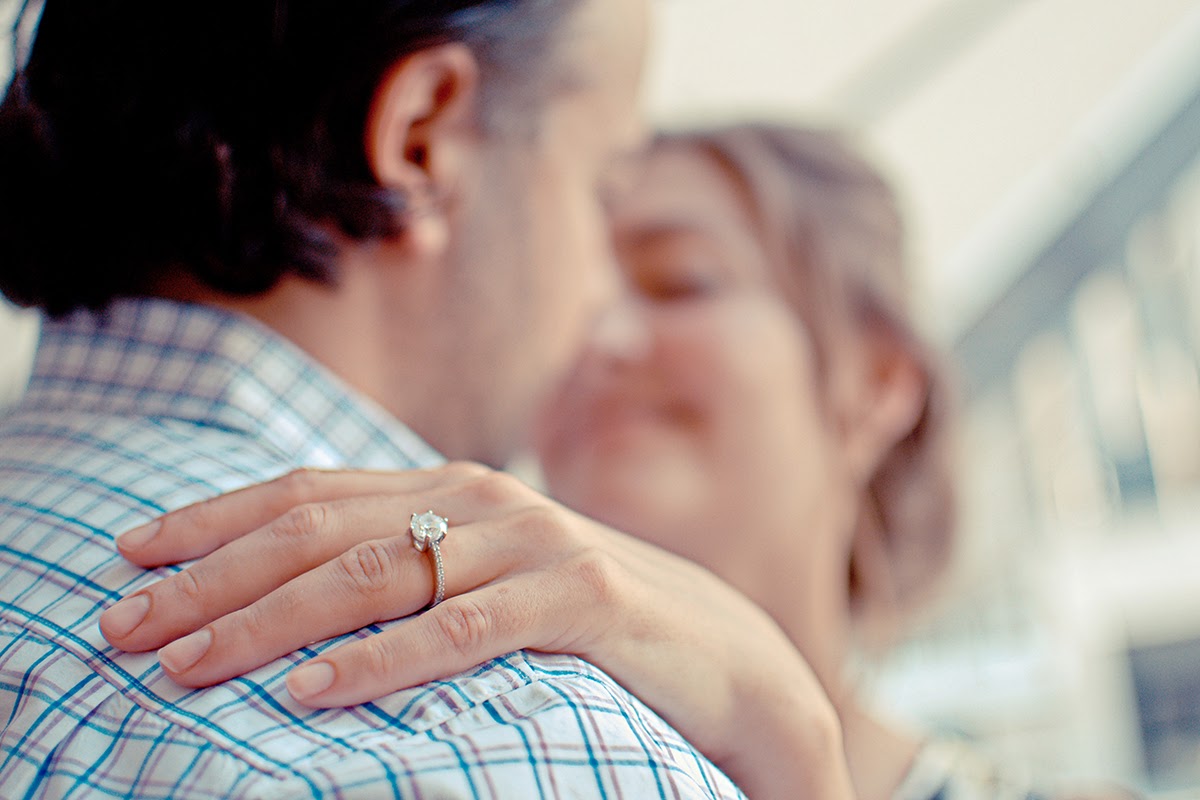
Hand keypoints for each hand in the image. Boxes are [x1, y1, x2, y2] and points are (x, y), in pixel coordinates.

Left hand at [100, 464, 853, 799]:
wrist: (719, 647)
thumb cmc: (582, 618)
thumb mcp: (480, 580)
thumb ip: (406, 565)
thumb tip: (288, 594)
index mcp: (448, 489)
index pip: (309, 489)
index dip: (216, 517)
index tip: (131, 553)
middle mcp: (481, 499)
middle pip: (321, 529)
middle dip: (213, 577)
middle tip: (125, 626)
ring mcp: (533, 541)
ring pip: (379, 573)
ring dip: (272, 620)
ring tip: (189, 664)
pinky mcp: (582, 594)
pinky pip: (465, 630)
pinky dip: (384, 660)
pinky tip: (313, 692)